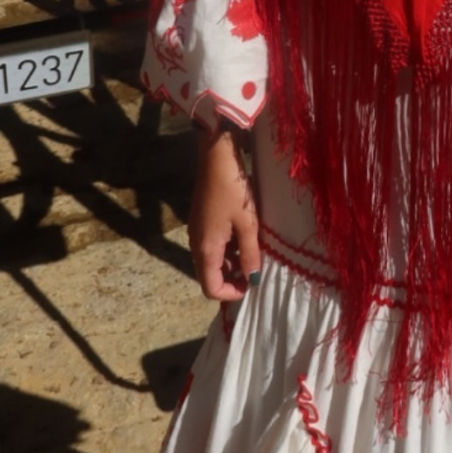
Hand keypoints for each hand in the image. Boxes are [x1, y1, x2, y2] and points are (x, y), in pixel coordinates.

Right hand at [188, 127, 260, 299]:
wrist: (216, 158)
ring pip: (211, 261)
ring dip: (230, 263)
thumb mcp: (248, 224)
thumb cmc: (234, 191)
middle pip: (209, 276)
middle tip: (255, 270)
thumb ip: (250, 254)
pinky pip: (212, 246)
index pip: (211, 288)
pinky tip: (244, 236)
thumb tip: (253, 279)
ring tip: (253, 252)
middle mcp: (196, 245)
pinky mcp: (200, 221)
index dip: (231, 293)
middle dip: (232, 279)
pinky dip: (226, 249)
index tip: (252, 284)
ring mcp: (196, 232)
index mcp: (206, 250)